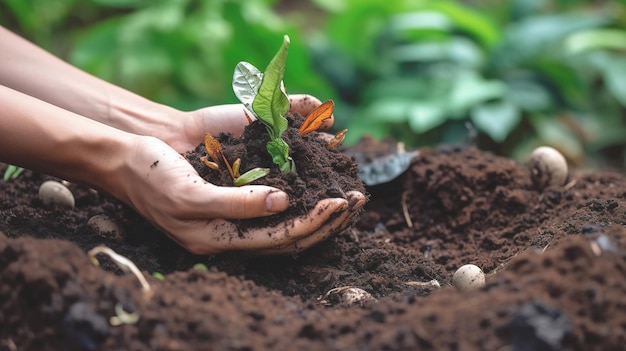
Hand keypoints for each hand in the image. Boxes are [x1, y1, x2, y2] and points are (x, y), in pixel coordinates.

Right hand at [120, 95, 362, 254]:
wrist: (129, 156)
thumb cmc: (153, 175)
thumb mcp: (189, 192)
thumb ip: (235, 204)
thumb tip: (283, 205)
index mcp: (221, 240)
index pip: (281, 240)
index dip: (315, 224)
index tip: (342, 203)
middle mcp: (234, 231)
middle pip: (292, 235)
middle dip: (328, 220)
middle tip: (358, 201)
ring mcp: (236, 211)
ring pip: (288, 220)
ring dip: (320, 208)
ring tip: (349, 195)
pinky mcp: (236, 189)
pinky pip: (275, 197)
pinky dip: (301, 190)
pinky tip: (319, 177)